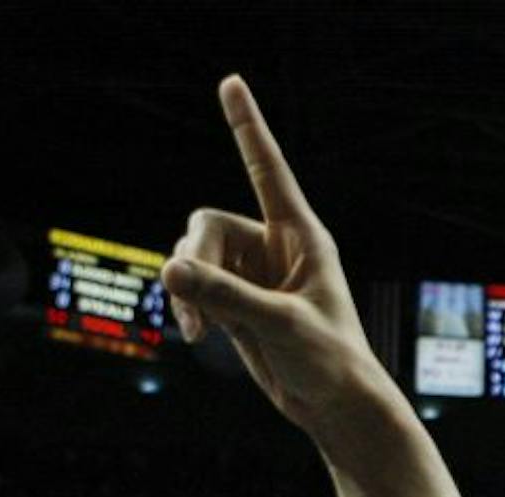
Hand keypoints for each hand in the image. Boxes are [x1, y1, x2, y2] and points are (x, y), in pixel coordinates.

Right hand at [163, 76, 386, 433]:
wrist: (335, 407)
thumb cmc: (329, 362)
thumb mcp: (280, 325)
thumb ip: (226, 297)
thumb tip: (170, 271)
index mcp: (302, 236)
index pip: (267, 170)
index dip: (248, 127)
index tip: (231, 82)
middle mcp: (275, 247)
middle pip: (206, 225)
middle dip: (193, 260)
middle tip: (194, 300)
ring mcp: (252, 274)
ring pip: (192, 257)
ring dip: (186, 289)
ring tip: (199, 329)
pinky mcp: (236, 302)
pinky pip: (193, 287)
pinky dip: (187, 306)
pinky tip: (197, 336)